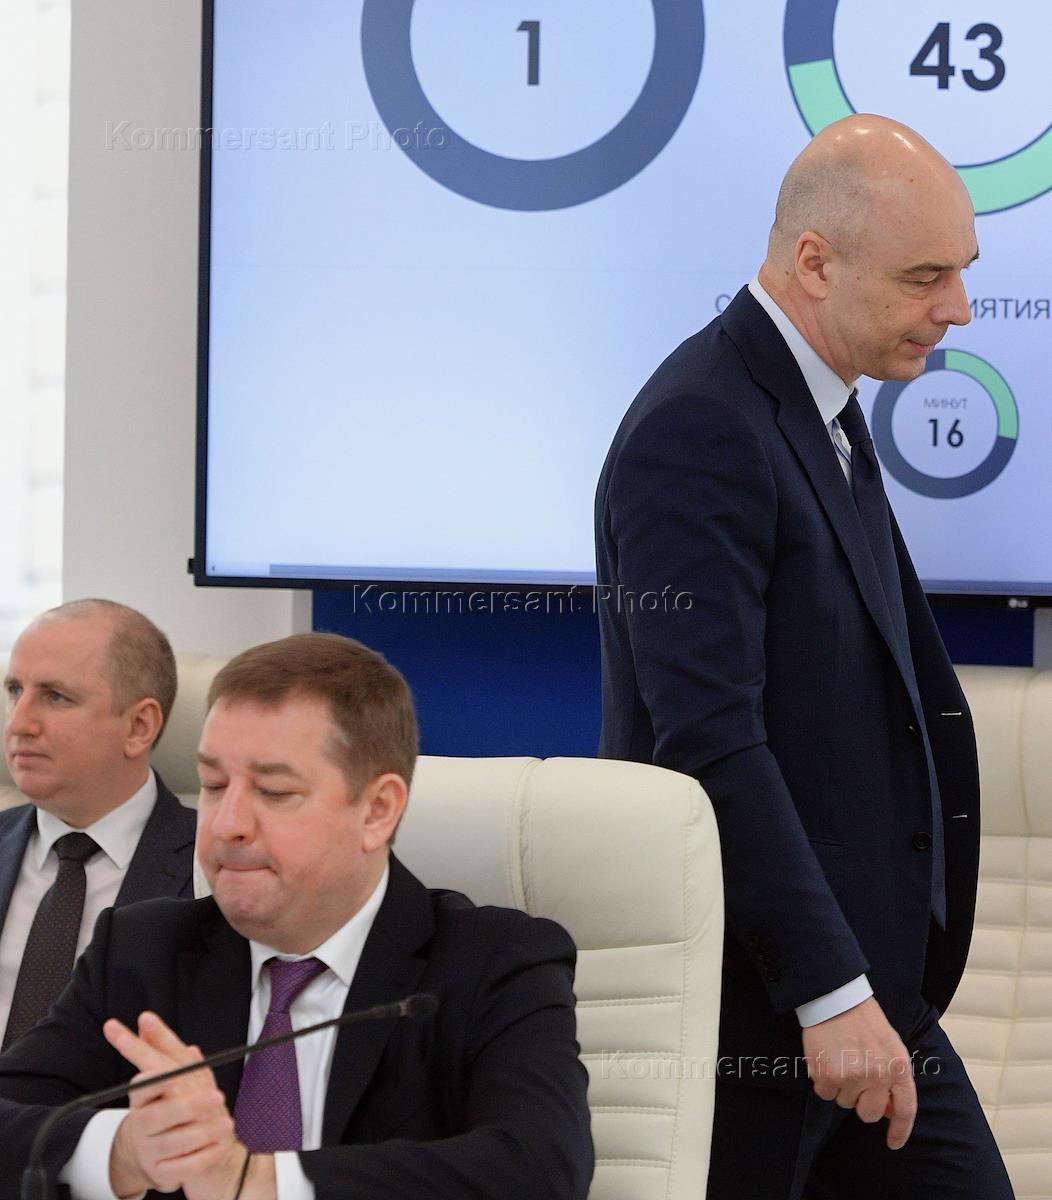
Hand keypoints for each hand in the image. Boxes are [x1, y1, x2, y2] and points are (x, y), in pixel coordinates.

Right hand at [105, 1010, 246, 1197]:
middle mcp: (140, 1125)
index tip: (171, 1075)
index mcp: (141, 1099)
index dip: (155, 1081)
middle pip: (158, 1116)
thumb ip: (161, 1048)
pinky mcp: (162, 1173)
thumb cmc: (170, 1103)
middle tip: (217, 1097)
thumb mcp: (170, 1074)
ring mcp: (149, 1151)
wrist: (164, 1150)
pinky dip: (204, 1156)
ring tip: (226, 1123)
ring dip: (202, 1133)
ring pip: (174, 1142)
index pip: (142, 1087)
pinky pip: (183, 1167)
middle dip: (187, 1106)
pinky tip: (220, 1145)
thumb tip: (146, 1020)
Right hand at [801, 996, 916, 1148]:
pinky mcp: (829, 1075)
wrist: (835, 997)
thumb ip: (894, 1077)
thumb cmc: (864, 1020)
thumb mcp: (891, 1045)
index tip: (893, 1143)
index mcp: (899, 1066)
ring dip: (840, 1087)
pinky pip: (824, 1093)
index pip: (905, 1108)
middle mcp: (879, 1075)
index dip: (900, 1130)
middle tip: (854, 1079)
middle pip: (869, 1113)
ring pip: (845, 1102)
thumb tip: (888, 1110)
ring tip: (839, 1058)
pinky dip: (822, 1080)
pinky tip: (825, 1059)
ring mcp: (854, 1076)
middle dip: (861, 1102)